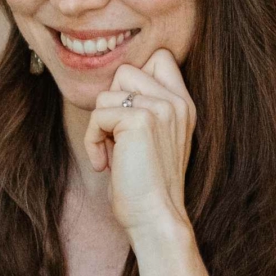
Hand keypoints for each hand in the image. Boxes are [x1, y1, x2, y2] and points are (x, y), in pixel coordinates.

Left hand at [84, 48, 196, 238]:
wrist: (156, 218)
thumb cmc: (145, 186)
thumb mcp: (150, 140)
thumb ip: (141, 108)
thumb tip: (109, 88)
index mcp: (183, 104)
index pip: (159, 57)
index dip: (132, 83)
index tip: (126, 121)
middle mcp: (177, 101)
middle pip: (125, 71)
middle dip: (111, 105)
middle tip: (117, 139)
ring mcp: (162, 107)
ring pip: (107, 92)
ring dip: (99, 126)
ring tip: (112, 154)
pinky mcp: (140, 119)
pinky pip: (97, 114)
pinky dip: (92, 140)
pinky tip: (105, 164)